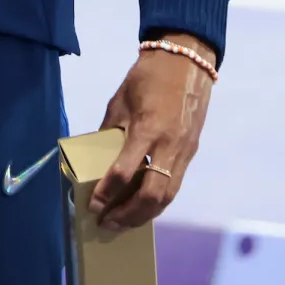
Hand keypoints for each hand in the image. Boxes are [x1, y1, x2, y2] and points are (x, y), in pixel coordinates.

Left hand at [88, 32, 214, 230]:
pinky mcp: (190, 152)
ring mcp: (183, 151)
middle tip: (107, 223)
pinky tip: (143, 206)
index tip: (93, 206)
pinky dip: (158, 201)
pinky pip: (174, 185)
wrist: (185, 60)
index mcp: (147, 129)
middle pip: (151, 196)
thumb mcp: (120, 100)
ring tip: (123, 222)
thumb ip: (110, 130)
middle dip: (127, 215)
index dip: (107, 193)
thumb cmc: (147, 76)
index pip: (124, 171)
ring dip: (144, 215)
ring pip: (167, 197)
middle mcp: (168, 145)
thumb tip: (96, 156)